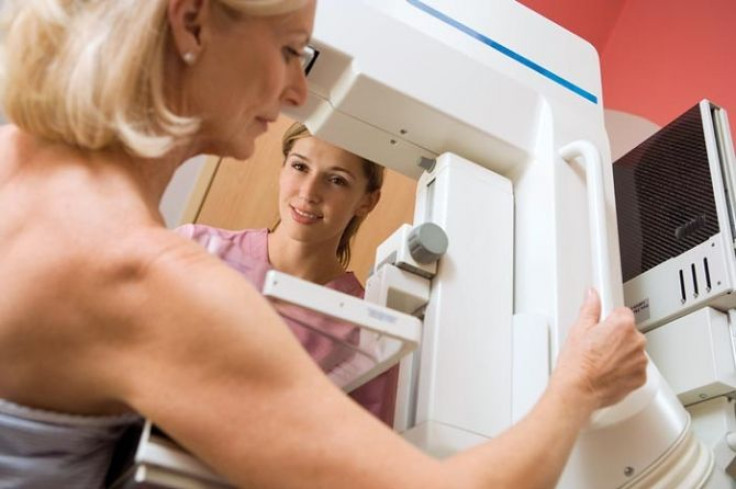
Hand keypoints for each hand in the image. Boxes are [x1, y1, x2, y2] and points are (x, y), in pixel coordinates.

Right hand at [552, 288, 647, 409]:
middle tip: (597, 347)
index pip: (622, 313)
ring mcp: (639, 361)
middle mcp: (636, 341)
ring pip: (633, 351)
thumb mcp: (578, 330)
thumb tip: (592, 295)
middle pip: (629, 332)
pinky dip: (625, 370)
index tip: (600, 329)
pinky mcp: (640, 378)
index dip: (609, 321)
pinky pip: (635, 369)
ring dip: (622, 354)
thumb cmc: (577, 364)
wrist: (578, 391)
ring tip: (601, 361)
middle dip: (616, 337)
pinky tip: (608, 372)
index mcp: (622, 325)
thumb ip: (590, 308)